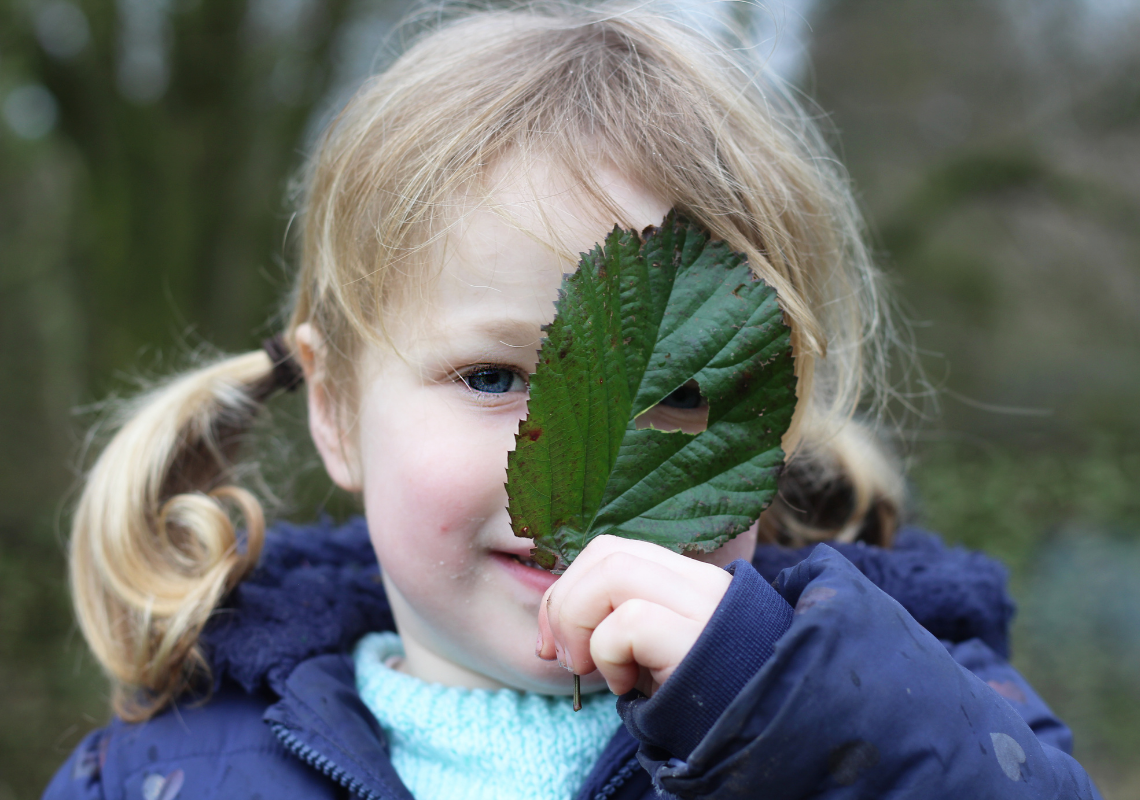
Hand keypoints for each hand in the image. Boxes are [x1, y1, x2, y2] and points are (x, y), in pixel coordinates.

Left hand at [536, 535, 732, 696]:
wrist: (754, 740)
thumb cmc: (696, 703)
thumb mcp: (651, 655)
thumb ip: (613, 626)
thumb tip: (552, 633)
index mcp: (687, 581)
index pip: (613, 550)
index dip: (568, 587)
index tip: (553, 642)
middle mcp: (699, 582)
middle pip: (606, 550)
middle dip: (562, 602)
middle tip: (564, 658)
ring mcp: (703, 605)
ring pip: (613, 570)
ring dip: (578, 622)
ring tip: (591, 668)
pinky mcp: (697, 638)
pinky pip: (630, 621)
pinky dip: (608, 653)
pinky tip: (627, 686)